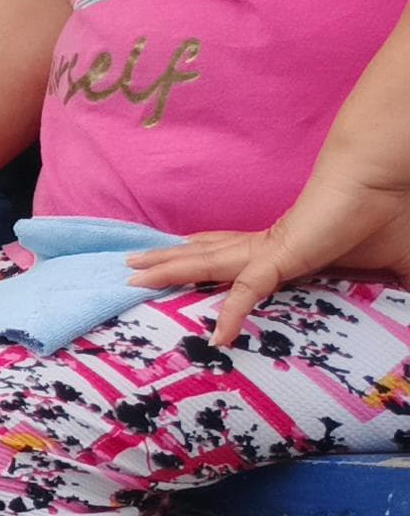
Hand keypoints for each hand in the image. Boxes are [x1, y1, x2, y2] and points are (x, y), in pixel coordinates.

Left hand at [127, 165, 409, 345]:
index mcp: (291, 247)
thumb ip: (391, 291)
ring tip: (132, 274)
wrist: (387, 179)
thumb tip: (399, 322)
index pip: (241, 258)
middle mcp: (271, 246)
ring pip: (209, 264)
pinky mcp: (282, 255)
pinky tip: (218, 336)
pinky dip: (233, 311)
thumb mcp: (391, 267)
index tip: (192, 271)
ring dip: (171, 270)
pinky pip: (250, 289)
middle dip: (171, 263)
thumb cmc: (390, 214)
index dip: (212, 260)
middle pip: (210, 256)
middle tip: (135, 270)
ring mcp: (272, 249)